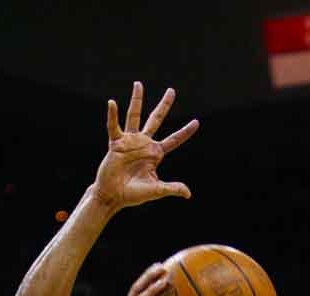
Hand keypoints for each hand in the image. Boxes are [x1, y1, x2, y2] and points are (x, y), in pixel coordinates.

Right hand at [94, 82, 198, 211]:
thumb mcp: (156, 190)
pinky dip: (113, 115)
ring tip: (138, 84)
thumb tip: (188, 193)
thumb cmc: (133, 194)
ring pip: (134, 116)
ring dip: (137, 100)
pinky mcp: (116, 143)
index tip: (196, 122)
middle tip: (172, 91)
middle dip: (164, 105)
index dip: (185, 132)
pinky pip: (114, 126)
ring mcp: (130, 141)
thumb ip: (171, 188)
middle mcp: (144, 143)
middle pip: (156, 119)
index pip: (174, 140)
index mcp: (155, 154)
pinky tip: (112, 103)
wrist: (113, 196)